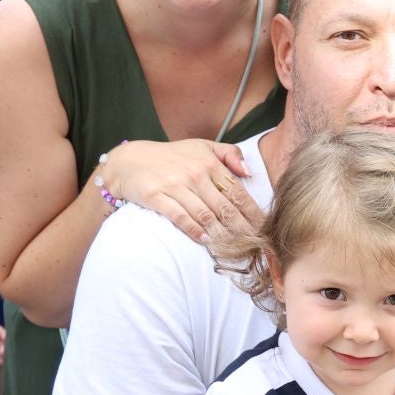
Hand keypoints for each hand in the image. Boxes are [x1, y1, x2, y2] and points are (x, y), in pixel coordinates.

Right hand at [97, 139, 263, 244]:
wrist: (130, 160)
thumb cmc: (172, 156)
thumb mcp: (202, 146)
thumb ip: (229, 154)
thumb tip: (249, 172)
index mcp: (209, 163)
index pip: (237, 192)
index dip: (252, 213)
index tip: (264, 228)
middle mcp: (195, 174)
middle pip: (225, 207)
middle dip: (243, 228)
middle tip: (255, 244)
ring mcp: (176, 186)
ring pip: (205, 214)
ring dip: (222, 233)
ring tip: (236, 247)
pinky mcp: (157, 197)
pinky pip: (180, 217)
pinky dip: (194, 230)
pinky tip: (206, 240)